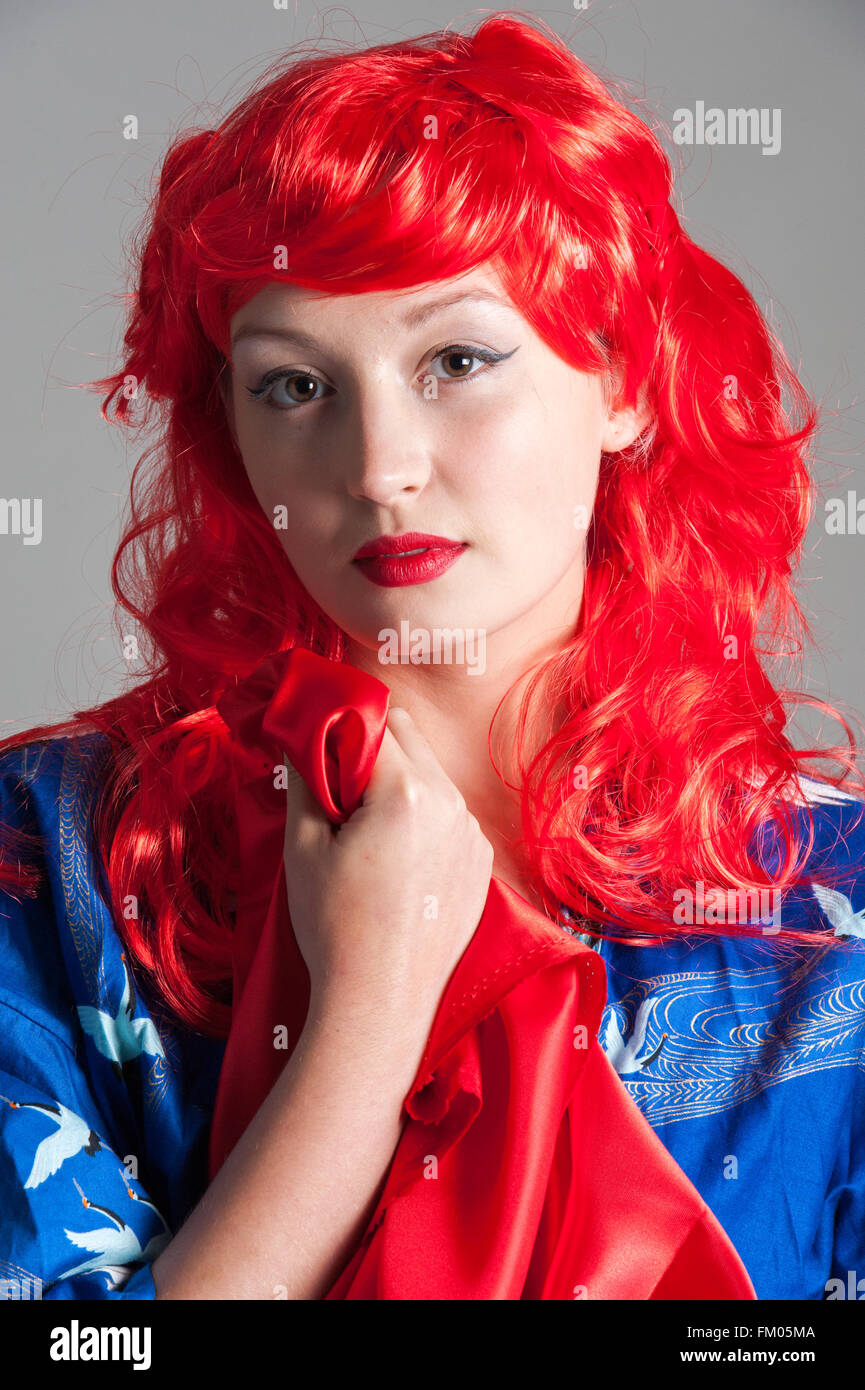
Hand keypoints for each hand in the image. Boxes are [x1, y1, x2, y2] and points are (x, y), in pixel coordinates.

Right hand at [281, 706, 493, 1036]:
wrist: (379, 1001)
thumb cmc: (335, 927)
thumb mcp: (303, 848)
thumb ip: (303, 778)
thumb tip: (300, 738)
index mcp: (407, 792)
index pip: (373, 721)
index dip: (337, 730)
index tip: (316, 752)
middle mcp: (451, 803)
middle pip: (409, 736)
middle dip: (371, 748)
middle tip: (337, 793)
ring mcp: (471, 833)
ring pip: (431, 775)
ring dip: (398, 783)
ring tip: (364, 836)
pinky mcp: (479, 860)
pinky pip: (448, 814)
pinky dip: (421, 818)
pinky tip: (394, 862)